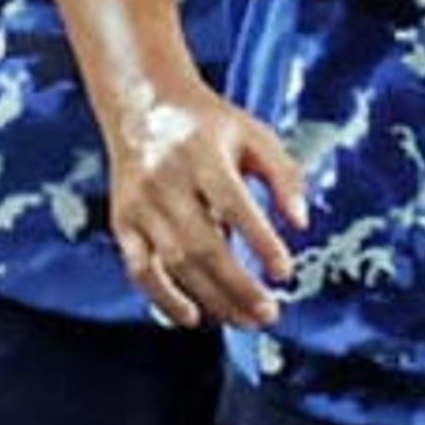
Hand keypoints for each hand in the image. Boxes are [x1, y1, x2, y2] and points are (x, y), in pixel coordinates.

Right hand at [104, 86, 309, 329]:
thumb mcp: (255, 134)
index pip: (233, 204)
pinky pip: (140, 269)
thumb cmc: (209, 125)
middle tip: (268, 313)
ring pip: (174, 263)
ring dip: (211, 298)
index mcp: (203, 155)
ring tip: (244, 320)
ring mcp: (141, 206)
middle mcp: (167, 182)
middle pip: (203, 244)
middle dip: (237, 286)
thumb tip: (301, 222)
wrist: (144, 105)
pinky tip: (192, 317)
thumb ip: (284, 175)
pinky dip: (164, 298)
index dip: (259, 241)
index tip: (284, 271)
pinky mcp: (123, 223)